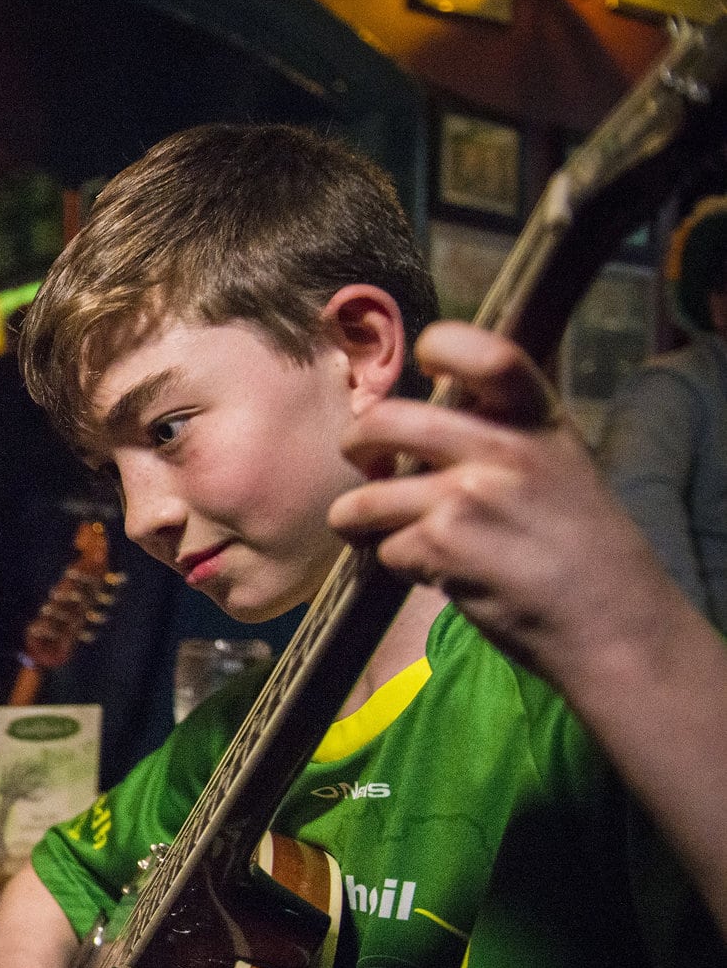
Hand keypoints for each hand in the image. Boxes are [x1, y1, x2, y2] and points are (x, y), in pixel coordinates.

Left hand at [330, 322, 675, 682]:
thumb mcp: (560, 465)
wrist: (612, 622)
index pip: (485, 352)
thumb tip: (417, 418)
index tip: (423, 363)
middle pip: (387, 420)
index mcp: (538, 421)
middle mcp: (504, 449)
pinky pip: (383, 548)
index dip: (440, 346)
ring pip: (366, 497)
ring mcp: (469, 496)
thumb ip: (502, 434)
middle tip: (362, 461)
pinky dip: (396, 564)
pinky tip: (435, 572)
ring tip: (380, 530)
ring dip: (357, 519)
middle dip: (355, 442)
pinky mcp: (444, 546)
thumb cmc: (580, 548)